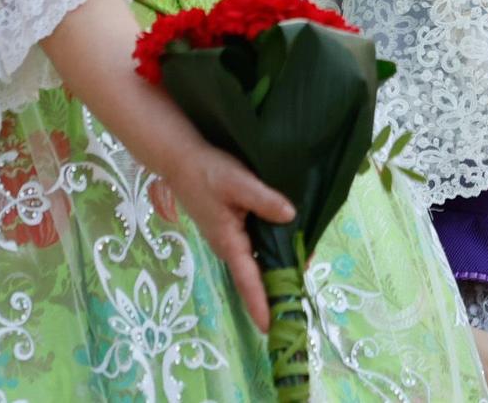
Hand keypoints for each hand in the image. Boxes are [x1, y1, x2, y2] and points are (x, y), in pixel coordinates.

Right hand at [157, 144, 294, 331]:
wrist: (183, 160)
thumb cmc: (208, 173)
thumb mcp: (239, 183)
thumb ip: (265, 200)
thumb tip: (291, 216)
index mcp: (229, 243)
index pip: (248, 281)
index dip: (260, 304)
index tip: (271, 327)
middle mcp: (230, 246)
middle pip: (257, 275)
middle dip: (278, 288)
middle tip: (304, 296)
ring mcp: (231, 238)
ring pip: (258, 260)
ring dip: (278, 268)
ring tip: (305, 272)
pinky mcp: (233, 227)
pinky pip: (257, 246)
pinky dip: (273, 249)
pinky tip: (291, 244)